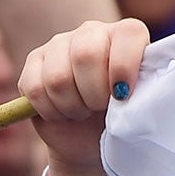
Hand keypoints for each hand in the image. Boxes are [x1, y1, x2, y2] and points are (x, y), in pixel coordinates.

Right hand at [17, 17, 148, 175]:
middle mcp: (91, 32)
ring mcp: (59, 44)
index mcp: (125, 36)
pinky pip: (35, 89)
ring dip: (72, 107)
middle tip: (99, 109)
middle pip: (86, 55)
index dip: (124, 67)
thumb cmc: (119, 123)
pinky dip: (50, 112)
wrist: (91, 143)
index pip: (128, 34)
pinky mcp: (34, 62)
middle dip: (94, 94)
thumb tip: (125, 93)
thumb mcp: (138, 110)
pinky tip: (62, 112)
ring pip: (58, 78)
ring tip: (82, 112)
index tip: (122, 97)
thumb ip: (140, 93)